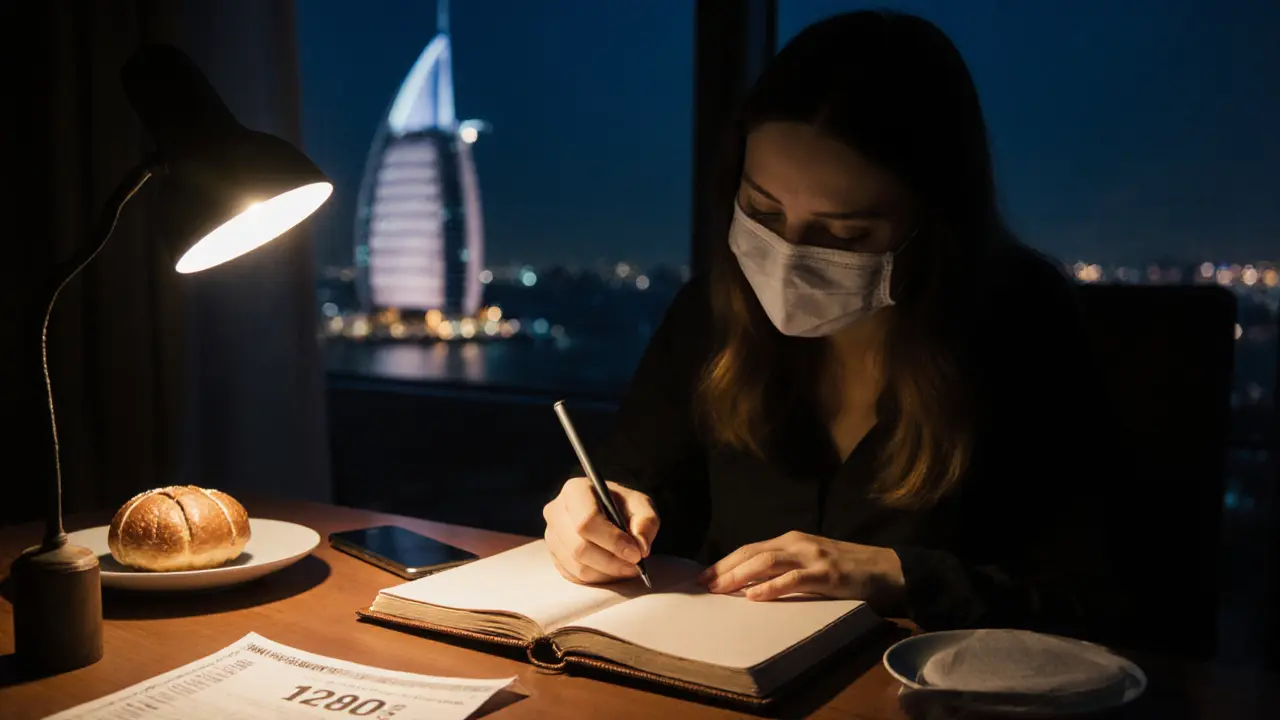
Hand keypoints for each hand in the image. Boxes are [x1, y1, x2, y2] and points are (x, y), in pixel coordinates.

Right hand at [543, 477, 659, 584]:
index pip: (587, 521)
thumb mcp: (641, 506)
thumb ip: (646, 523)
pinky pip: (574, 576)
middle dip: (611, 562)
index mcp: (575, 490)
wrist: (608, 512)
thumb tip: (640, 547)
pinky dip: (597, 578)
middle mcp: (556, 511)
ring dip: (607, 573)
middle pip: (579, 547)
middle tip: (635, 566)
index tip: (636, 553)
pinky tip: (612, 569)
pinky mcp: (553, 555)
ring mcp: (551, 535)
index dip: (613, 541)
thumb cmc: (623, 506)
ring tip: (627, 567)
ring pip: (577, 566)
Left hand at [698, 531, 904, 606]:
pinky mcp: (827, 574)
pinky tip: (754, 596)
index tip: (704, 576)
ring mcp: (812, 557)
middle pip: (752, 553)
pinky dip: (771, 588)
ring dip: (740, 576)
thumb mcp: (812, 560)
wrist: (888, 569)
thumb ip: (786, 566)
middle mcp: (798, 543)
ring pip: (767, 563)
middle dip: (725, 568)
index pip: (750, 549)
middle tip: (703, 584)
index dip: (725, 562)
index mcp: (792, 540)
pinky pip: (793, 579)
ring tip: (720, 589)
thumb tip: (750, 583)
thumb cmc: (848, 568)